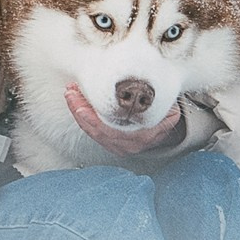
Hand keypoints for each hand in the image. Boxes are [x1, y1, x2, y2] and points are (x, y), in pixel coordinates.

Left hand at [65, 84, 184, 156]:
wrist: (164, 134)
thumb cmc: (164, 120)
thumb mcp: (168, 114)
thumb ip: (164, 111)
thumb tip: (162, 103)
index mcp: (138, 139)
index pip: (108, 131)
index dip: (92, 120)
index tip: (80, 108)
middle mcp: (125, 146)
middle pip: (95, 131)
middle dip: (79, 111)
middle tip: (71, 93)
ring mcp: (116, 146)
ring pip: (91, 131)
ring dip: (78, 112)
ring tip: (71, 94)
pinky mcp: (109, 143)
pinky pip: (92, 131)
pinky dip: (83, 117)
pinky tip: (77, 104)